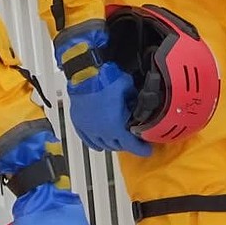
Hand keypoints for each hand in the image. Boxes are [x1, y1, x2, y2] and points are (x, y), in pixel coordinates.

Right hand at [56, 27, 151, 155]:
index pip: (131, 145)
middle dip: (127, 144)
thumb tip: (138, 101)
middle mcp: (101, 132)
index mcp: (115, 127)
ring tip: (118, 141)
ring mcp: (88, 128)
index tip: (146, 150)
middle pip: (117, 146)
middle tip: (133, 140)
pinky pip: (87, 139)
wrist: (83, 73)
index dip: (141, 149)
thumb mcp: (127, 87)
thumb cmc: (102, 80)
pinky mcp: (78, 123)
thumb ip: (135, 98)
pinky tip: (99, 144)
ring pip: (102, 144)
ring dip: (112, 144)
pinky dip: (95, 143)